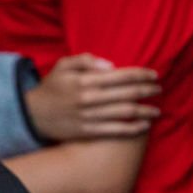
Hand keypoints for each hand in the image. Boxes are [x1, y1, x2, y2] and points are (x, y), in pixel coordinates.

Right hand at [24, 54, 159, 141]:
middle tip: (160, 89)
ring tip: (157, 109)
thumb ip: (86, 60)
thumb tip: (111, 65)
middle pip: (127, 94)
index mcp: (86, 80)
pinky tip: (144, 126)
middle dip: (147, 91)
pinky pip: (116, 131)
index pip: (121, 75)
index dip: (141, 75)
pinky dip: (133, 129)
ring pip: (125, 113)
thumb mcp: (63, 66)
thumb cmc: (52, 87)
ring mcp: (89, 117)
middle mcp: (90, 98)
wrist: (32, 114)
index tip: (154, 75)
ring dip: (145, 111)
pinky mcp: (88, 132)